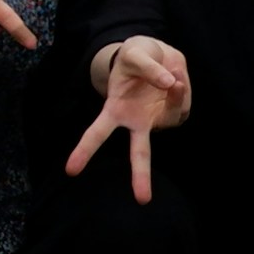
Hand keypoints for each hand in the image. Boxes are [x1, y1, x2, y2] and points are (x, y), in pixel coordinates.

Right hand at [65, 37, 190, 201]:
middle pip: (139, 152)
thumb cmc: (136, 56)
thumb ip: (150, 68)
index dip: (84, 152)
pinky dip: (182, 89)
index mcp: (115, 110)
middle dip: (141, 175)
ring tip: (170, 72)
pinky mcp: (176, 112)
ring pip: (171, 117)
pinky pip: (182, 104)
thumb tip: (171, 84)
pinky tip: (175, 77)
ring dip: (175, 95)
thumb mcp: (136, 53)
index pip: (96, 134)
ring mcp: (159, 118)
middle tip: (143, 200)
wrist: (156, 53)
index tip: (71, 171)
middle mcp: (136, 121)